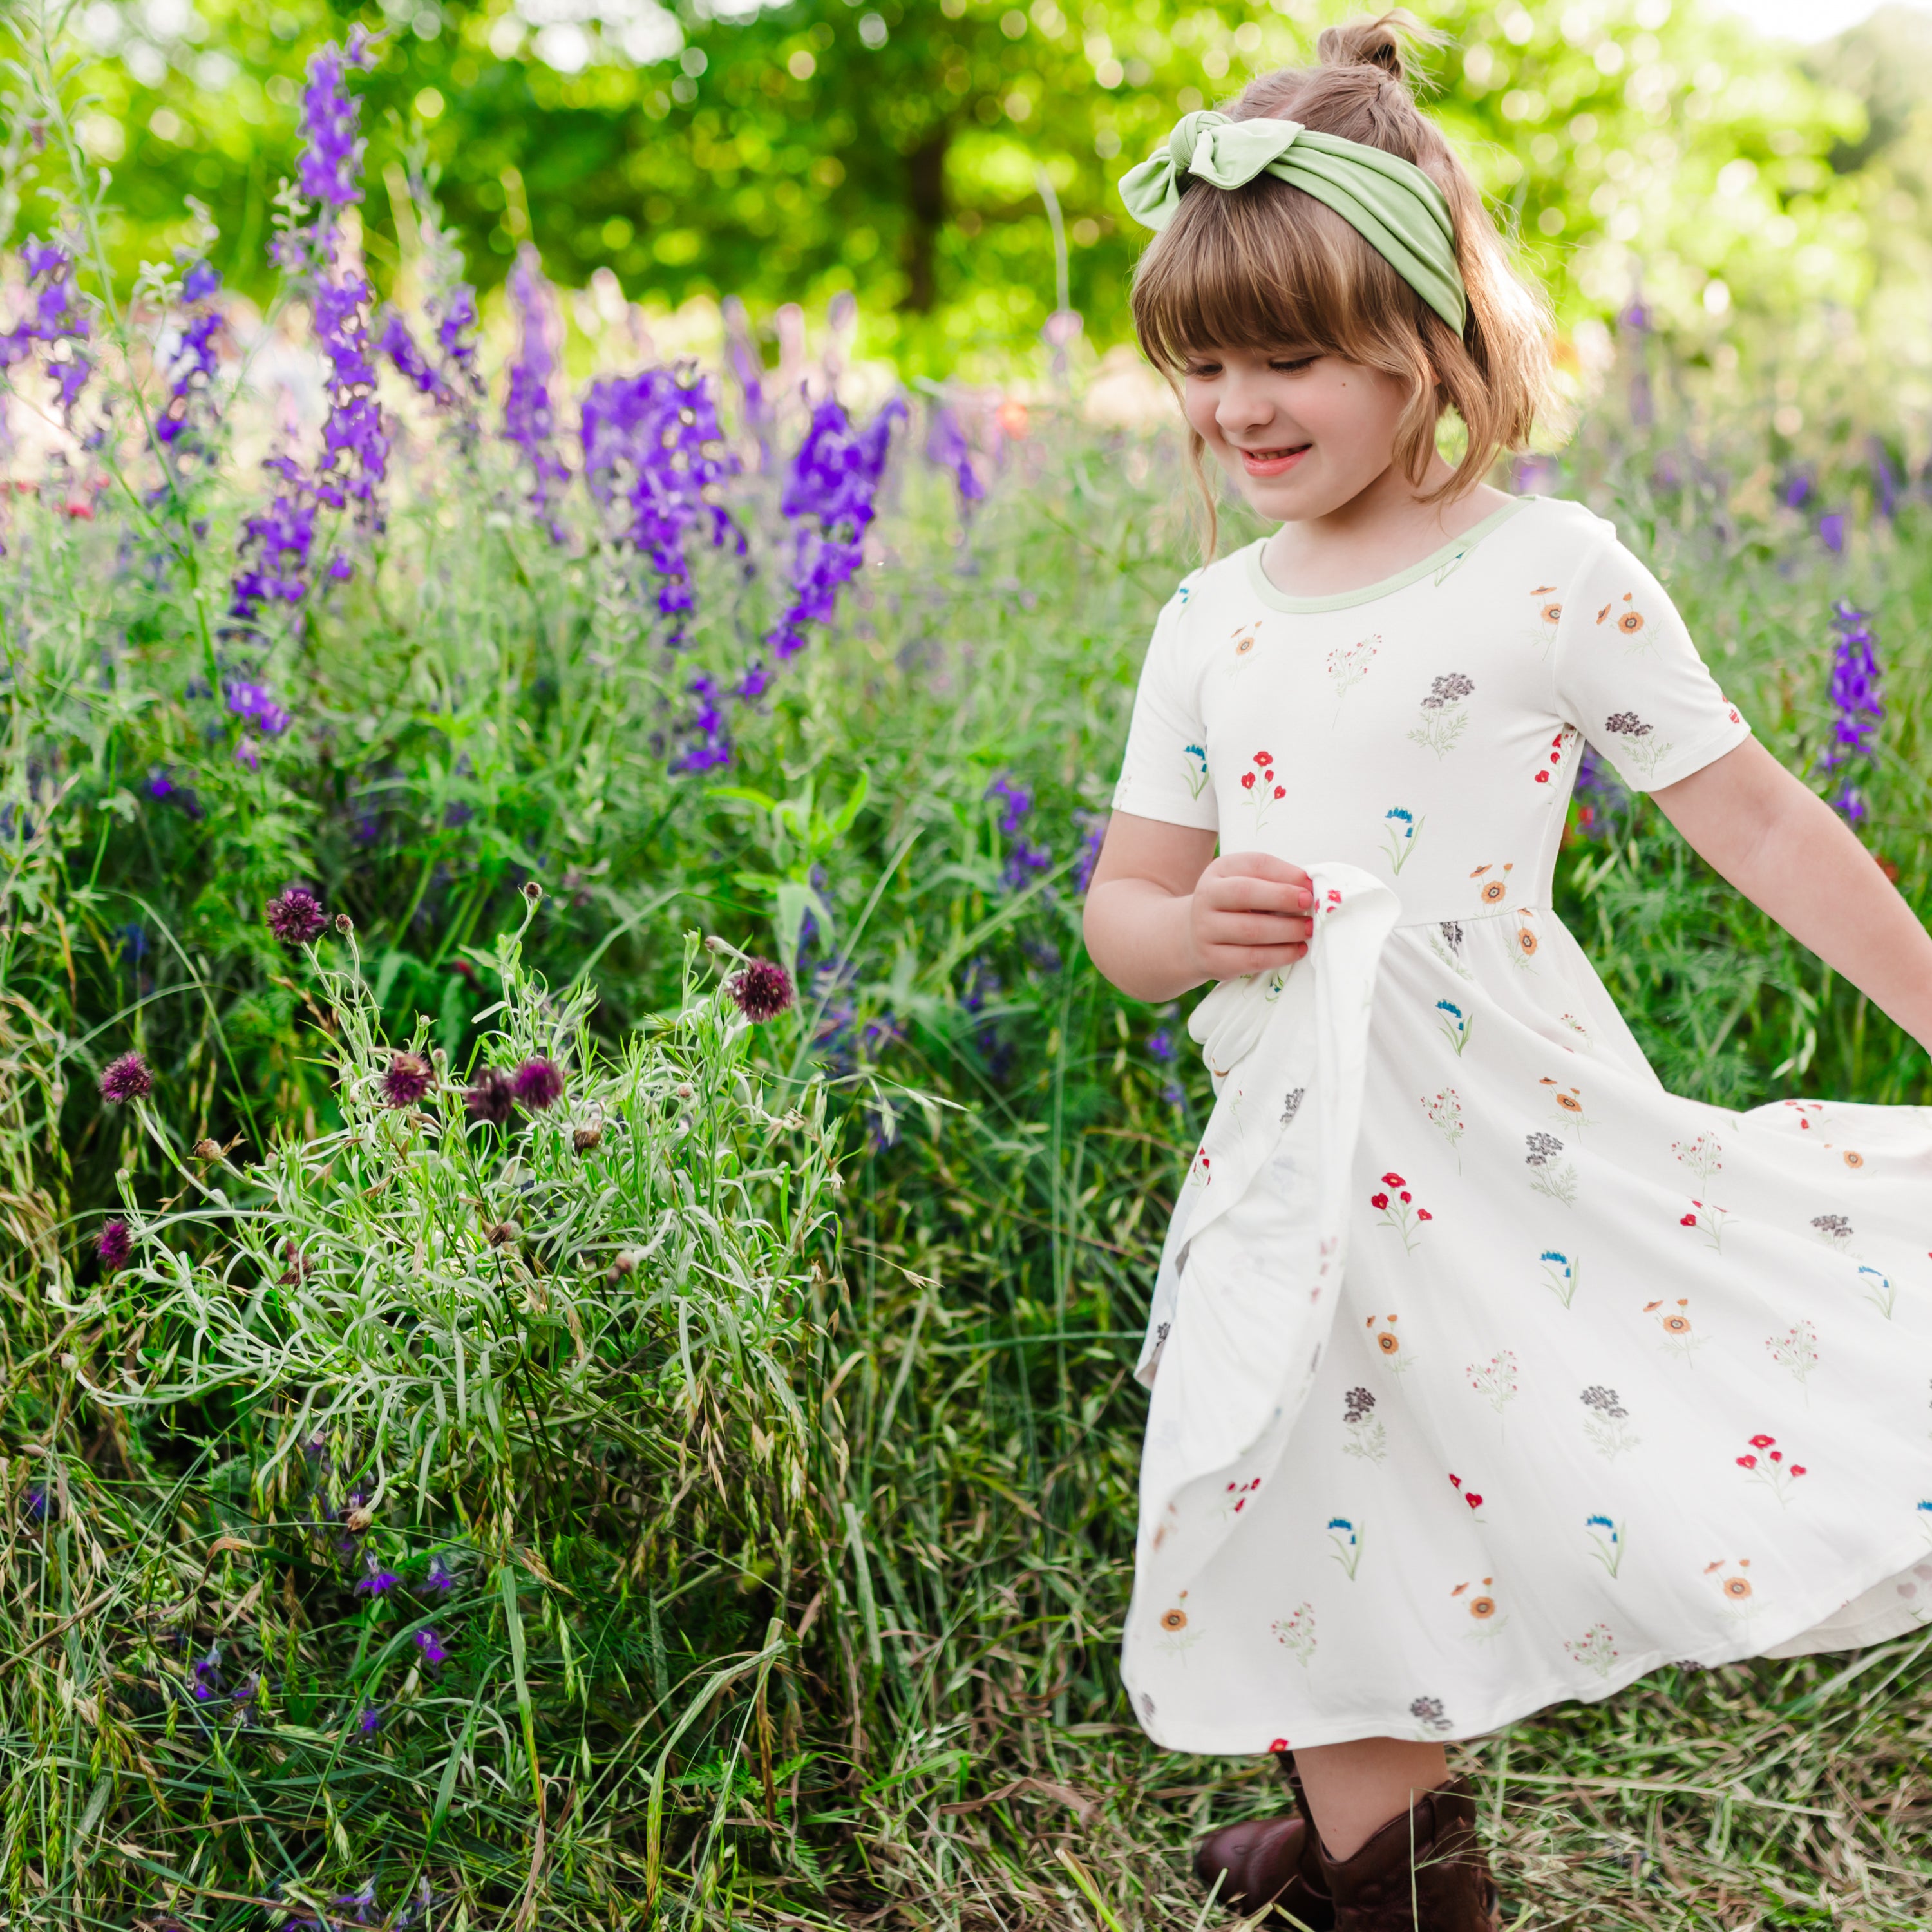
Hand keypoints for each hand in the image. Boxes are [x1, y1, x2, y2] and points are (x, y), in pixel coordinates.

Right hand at [1186, 852, 1312, 981]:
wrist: (1196, 935)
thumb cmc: (1233, 906)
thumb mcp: (1247, 882)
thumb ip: (1275, 879)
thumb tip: (1308, 886)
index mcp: (1218, 871)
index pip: (1254, 865)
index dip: (1285, 874)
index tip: (1309, 885)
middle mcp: (1206, 898)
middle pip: (1245, 893)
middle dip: (1283, 898)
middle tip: (1309, 905)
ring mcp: (1205, 930)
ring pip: (1251, 930)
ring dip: (1287, 930)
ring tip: (1307, 929)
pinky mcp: (1213, 960)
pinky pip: (1252, 959)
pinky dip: (1281, 955)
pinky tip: (1297, 949)